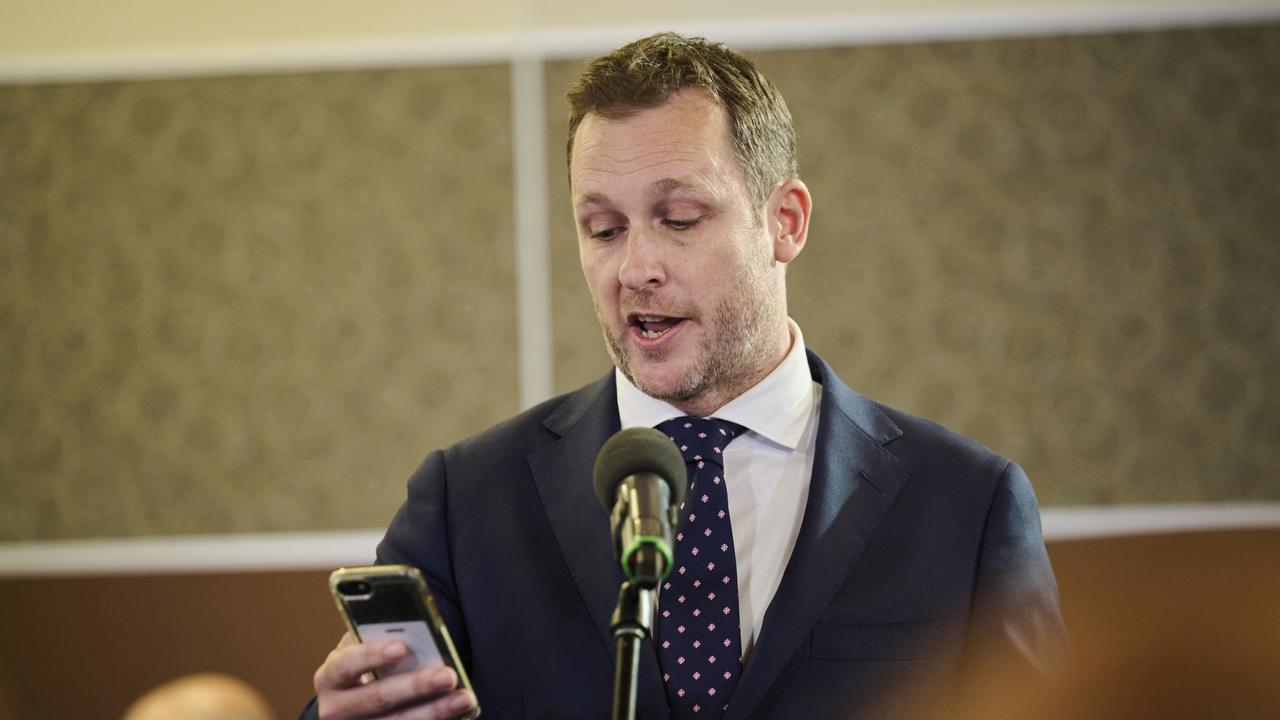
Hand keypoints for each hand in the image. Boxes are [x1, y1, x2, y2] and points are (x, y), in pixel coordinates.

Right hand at [313, 633, 477, 718]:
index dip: (372, 655)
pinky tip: (460, 712)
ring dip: (435, 711)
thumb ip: (379, 640)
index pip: (347, 664)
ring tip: (464, 697)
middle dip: (416, 686)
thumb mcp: (361, 652)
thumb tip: (418, 630)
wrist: (350, 705)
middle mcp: (336, 709)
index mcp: (330, 677)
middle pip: (378, 698)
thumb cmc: (363, 668)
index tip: (401, 647)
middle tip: (448, 675)